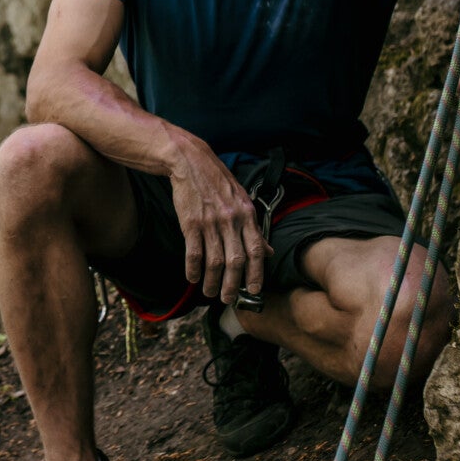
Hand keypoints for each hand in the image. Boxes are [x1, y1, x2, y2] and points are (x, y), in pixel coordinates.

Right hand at [168, 138, 265, 305]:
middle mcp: (231, 220)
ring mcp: (210, 222)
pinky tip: (192, 277)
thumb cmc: (217, 182)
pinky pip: (194, 252)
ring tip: (209, 291)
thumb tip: (268, 252)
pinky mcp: (191, 222)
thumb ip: (254, 228)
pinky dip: (193, 268)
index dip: (257, 273)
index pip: (257, 250)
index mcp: (247, 215)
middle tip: (228, 299)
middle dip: (233, 285)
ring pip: (215, 261)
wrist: (191, 162)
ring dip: (212, 281)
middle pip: (236, 261)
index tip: (255, 290)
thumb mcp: (242, 201)